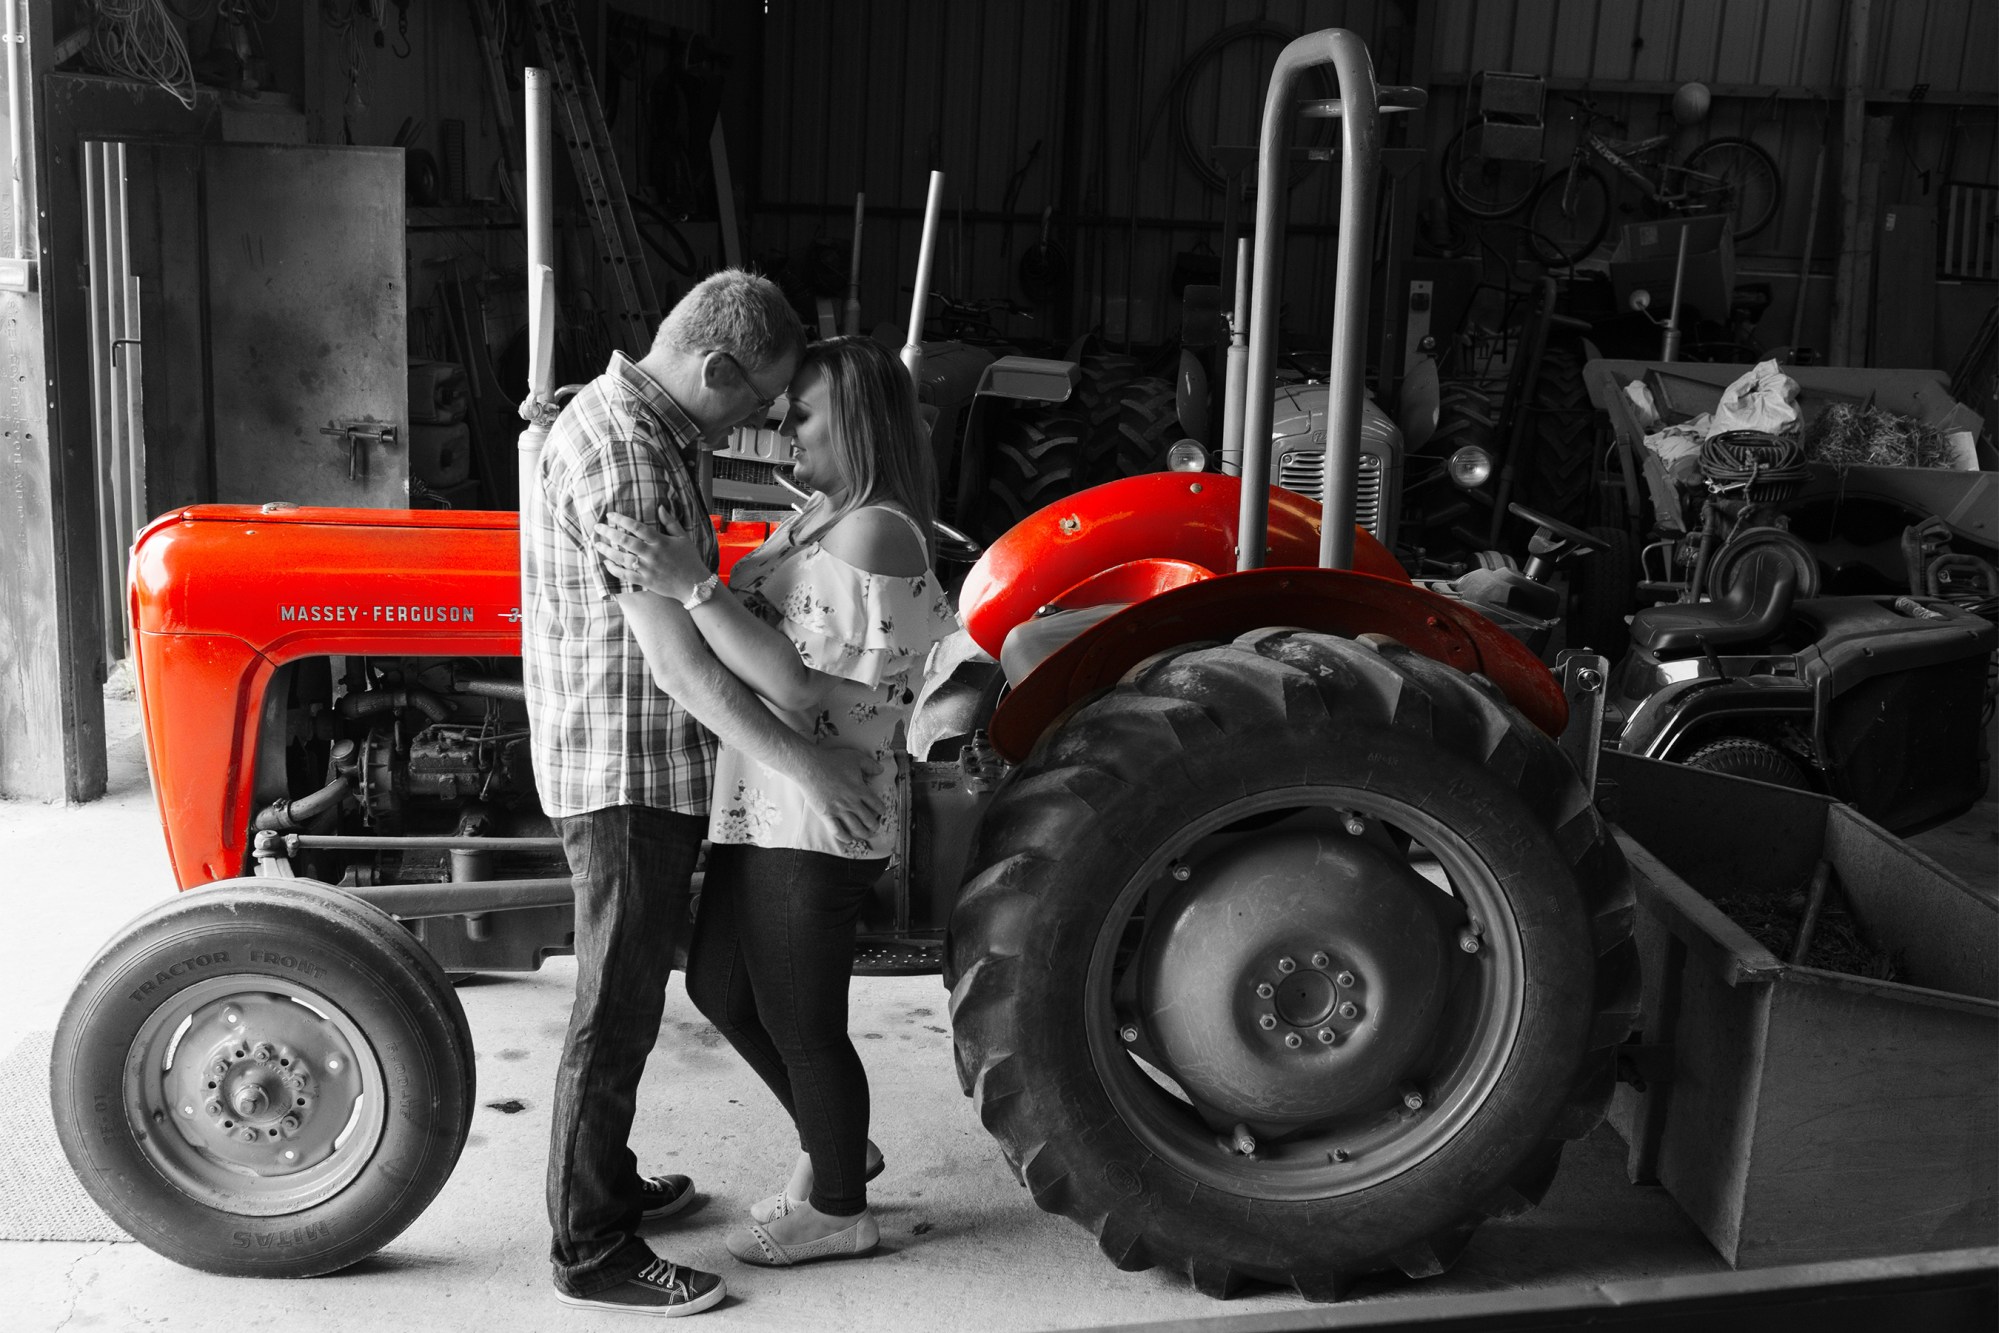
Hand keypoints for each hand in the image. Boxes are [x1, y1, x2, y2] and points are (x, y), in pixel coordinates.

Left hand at [595, 507, 709, 600]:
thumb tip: (660, 506)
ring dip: (608, 550)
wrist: (695, 585)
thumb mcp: (683, 538)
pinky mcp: (645, 581)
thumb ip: (670, 522)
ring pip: (622, 558)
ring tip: (597, 544)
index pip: (637, 527)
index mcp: (661, 541)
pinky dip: (614, 569)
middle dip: (609, 533)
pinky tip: (606, 563)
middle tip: (597, 527)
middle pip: (626, 541)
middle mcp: (652, 554)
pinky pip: (625, 575)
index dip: (622, 520)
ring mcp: (648, 569)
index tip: (610, 515)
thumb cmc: (690, 560)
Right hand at [795, 747, 884, 846]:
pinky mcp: (826, 815)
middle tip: (875, 827)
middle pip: (868, 819)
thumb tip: (881, 771)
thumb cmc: (832, 760)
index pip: (876, 805)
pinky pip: (837, 830)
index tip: (882, 812)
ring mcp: (839, 810)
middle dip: (874, 825)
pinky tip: (849, 840)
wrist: (810, 767)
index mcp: (861, 790)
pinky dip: (845, 837)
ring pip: (856, 827)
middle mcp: (852, 803)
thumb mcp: (856, 758)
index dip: (881, 810)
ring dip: (863, 833)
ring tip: (866, 835)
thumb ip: (870, 765)